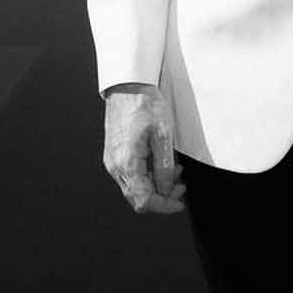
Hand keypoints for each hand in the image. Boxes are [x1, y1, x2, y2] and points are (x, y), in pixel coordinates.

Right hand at [103, 84, 186, 215]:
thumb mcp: (163, 135)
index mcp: (127, 163)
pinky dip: (147, 176)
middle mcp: (115, 166)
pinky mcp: (114, 155)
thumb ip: (165, 167)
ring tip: (174, 169)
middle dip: (162, 195)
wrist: (127, 86)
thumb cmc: (144, 105)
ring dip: (156, 185)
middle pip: (138, 198)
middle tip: (180, 183)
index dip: (164, 205)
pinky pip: (130, 176)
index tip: (180, 202)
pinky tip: (160, 163)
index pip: (144, 200)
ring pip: (134, 188)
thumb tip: (166, 189)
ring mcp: (112, 161)